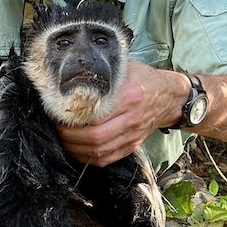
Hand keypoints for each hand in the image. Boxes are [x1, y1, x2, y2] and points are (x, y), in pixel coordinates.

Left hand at [56, 61, 188, 166]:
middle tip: (57, 129)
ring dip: (77, 150)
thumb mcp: (124, 67)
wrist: (170, 97)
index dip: (72, 119)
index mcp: (129, 96)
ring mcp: (132, 135)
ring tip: (64, 140)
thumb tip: (71, 73)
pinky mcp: (132, 146)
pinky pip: (107, 159)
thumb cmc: (142, 78)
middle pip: (95, 137)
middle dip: (70, 137)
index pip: (95, 114)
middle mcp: (132, 118)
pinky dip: (88, 158)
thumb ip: (101, 71)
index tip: (58, 115)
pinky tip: (77, 150)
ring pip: (100, 151)